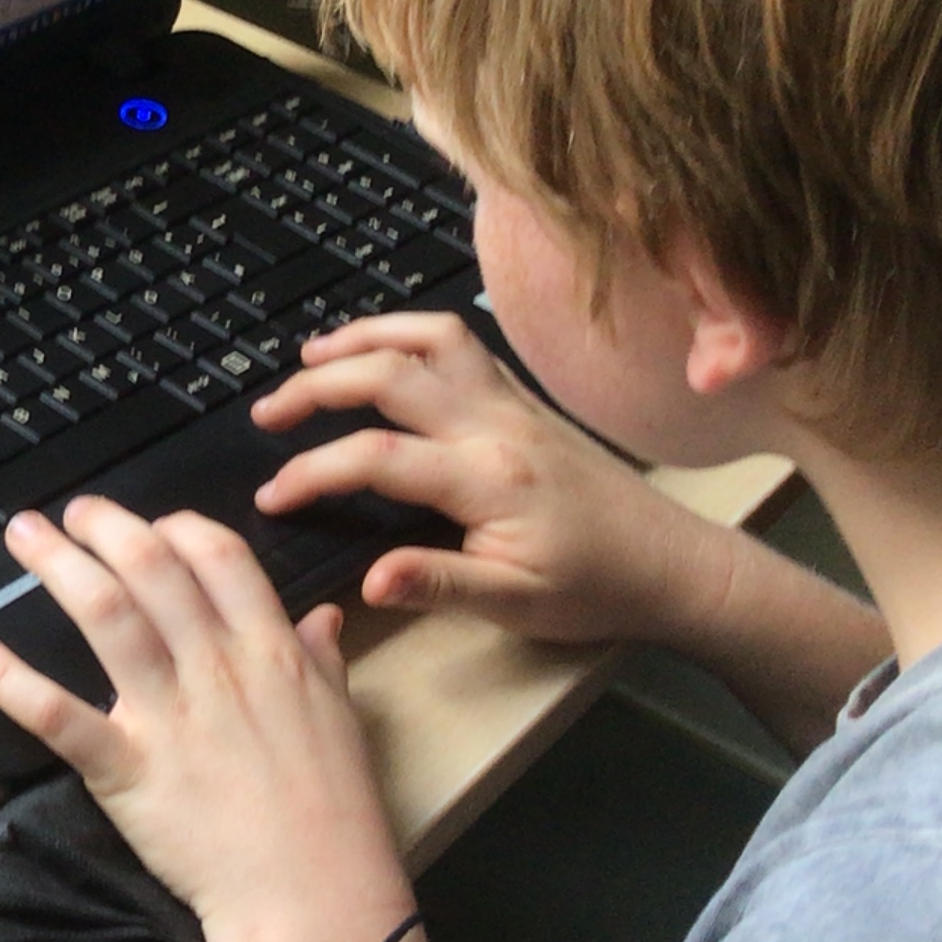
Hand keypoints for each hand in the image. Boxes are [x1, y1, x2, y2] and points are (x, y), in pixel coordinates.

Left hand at [0, 496, 407, 941]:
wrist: (313, 897)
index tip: (153, 524)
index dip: (177, 528)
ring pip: (107, 616)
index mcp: (271, 651)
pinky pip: (57, 714)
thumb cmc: (335, 815)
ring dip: (57, 566)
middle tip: (71, 512)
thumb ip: (323, 659)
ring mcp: (169, 716)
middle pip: (152, 568)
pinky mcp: (127, 769)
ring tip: (23, 537)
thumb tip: (319, 616)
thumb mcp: (342, 720)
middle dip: (106, 527)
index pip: (218, 557)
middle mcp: (217, 668)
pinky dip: (7, 678)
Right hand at [252, 312, 732, 648]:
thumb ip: (437, 585)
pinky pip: (460, 344)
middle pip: (391, 373)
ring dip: (364, 337)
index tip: (271, 499)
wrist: (673, 564)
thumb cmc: (595, 589)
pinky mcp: (525, 401)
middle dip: (317, 386)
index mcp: (488, 479)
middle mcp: (497, 425)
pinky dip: (409, 335)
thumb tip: (367, 579)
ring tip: (312, 356)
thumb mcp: (515, 606)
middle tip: (267, 414)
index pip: (376, 458)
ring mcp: (514, 404)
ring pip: (430, 338)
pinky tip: (382, 352)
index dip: (311, 473)